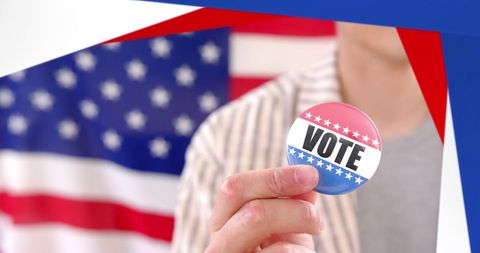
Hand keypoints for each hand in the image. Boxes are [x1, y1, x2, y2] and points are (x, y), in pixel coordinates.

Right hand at [205, 165, 322, 252]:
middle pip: (254, 213)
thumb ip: (290, 205)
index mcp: (222, 223)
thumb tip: (309, 184)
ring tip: (309, 245)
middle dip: (295, 208)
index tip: (310, 174)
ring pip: (280, 249)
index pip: (235, 188)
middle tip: (317, 216)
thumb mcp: (281, 230)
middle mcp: (220, 246)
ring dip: (305, 244)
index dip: (274, 177)